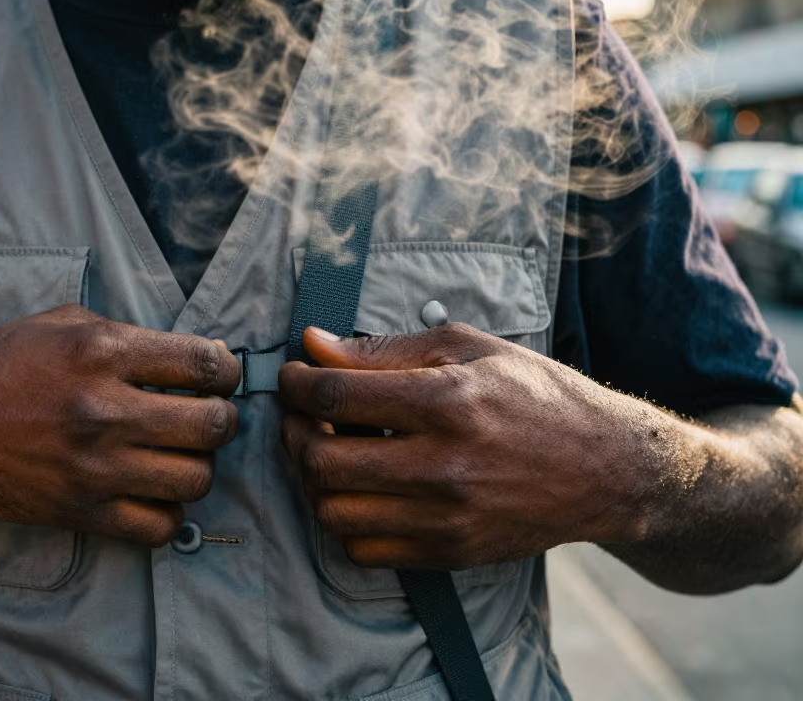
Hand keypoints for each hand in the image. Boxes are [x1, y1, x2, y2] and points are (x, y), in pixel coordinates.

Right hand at [0, 304, 242, 546]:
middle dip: (222, 418)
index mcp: (101, 351)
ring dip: (198, 466)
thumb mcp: (58, 322)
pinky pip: (159, 527)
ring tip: (179, 455)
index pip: (204, 363)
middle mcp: (104, 409)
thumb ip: (125, 334)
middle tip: (208, 415)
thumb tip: (190, 354)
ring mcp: (93, 466)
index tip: (219, 375)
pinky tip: (153, 492)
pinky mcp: (80, 511)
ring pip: (195, 480)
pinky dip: (168, 513)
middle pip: (212, 425)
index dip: (226, 369)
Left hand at [278, 324, 653, 570]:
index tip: (292, 377)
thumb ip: (384, 350)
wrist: (607, 469)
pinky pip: (362, 549)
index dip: (296, 384)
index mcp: (448, 402)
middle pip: (322, 460)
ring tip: (327, 452)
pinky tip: (360, 492)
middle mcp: (444, 465)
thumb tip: (314, 345)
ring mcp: (446, 517)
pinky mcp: (450, 553)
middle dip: (294, 433)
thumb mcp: (469, 349)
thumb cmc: (535, 396)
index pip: (335, 395)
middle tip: (300, 416)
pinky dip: (346, 521)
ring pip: (333, 511)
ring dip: (314, 481)